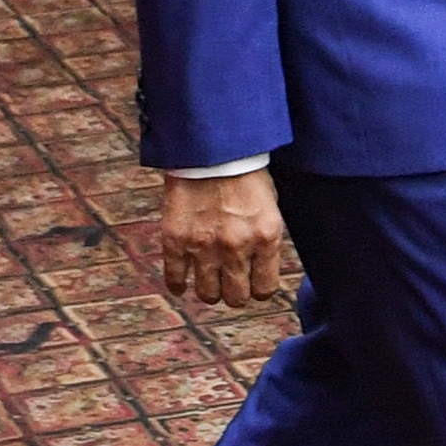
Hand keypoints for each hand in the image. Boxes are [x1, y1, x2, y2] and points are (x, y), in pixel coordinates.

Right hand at [156, 169, 285, 308]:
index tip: (253, 284)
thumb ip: (265, 240)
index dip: (258, 289)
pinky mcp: (176, 240)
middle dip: (234, 293)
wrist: (209, 148)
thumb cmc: (245, 173)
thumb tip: (260, 268)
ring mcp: (204, 246)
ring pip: (208, 295)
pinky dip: (178, 284)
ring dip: (209, 290)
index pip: (264, 289)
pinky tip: (182, 282)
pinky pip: (175, 279)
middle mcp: (237, 247)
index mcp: (266, 237)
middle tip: (230, 283)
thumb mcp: (270, 206)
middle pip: (236, 298)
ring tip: (209, 279)